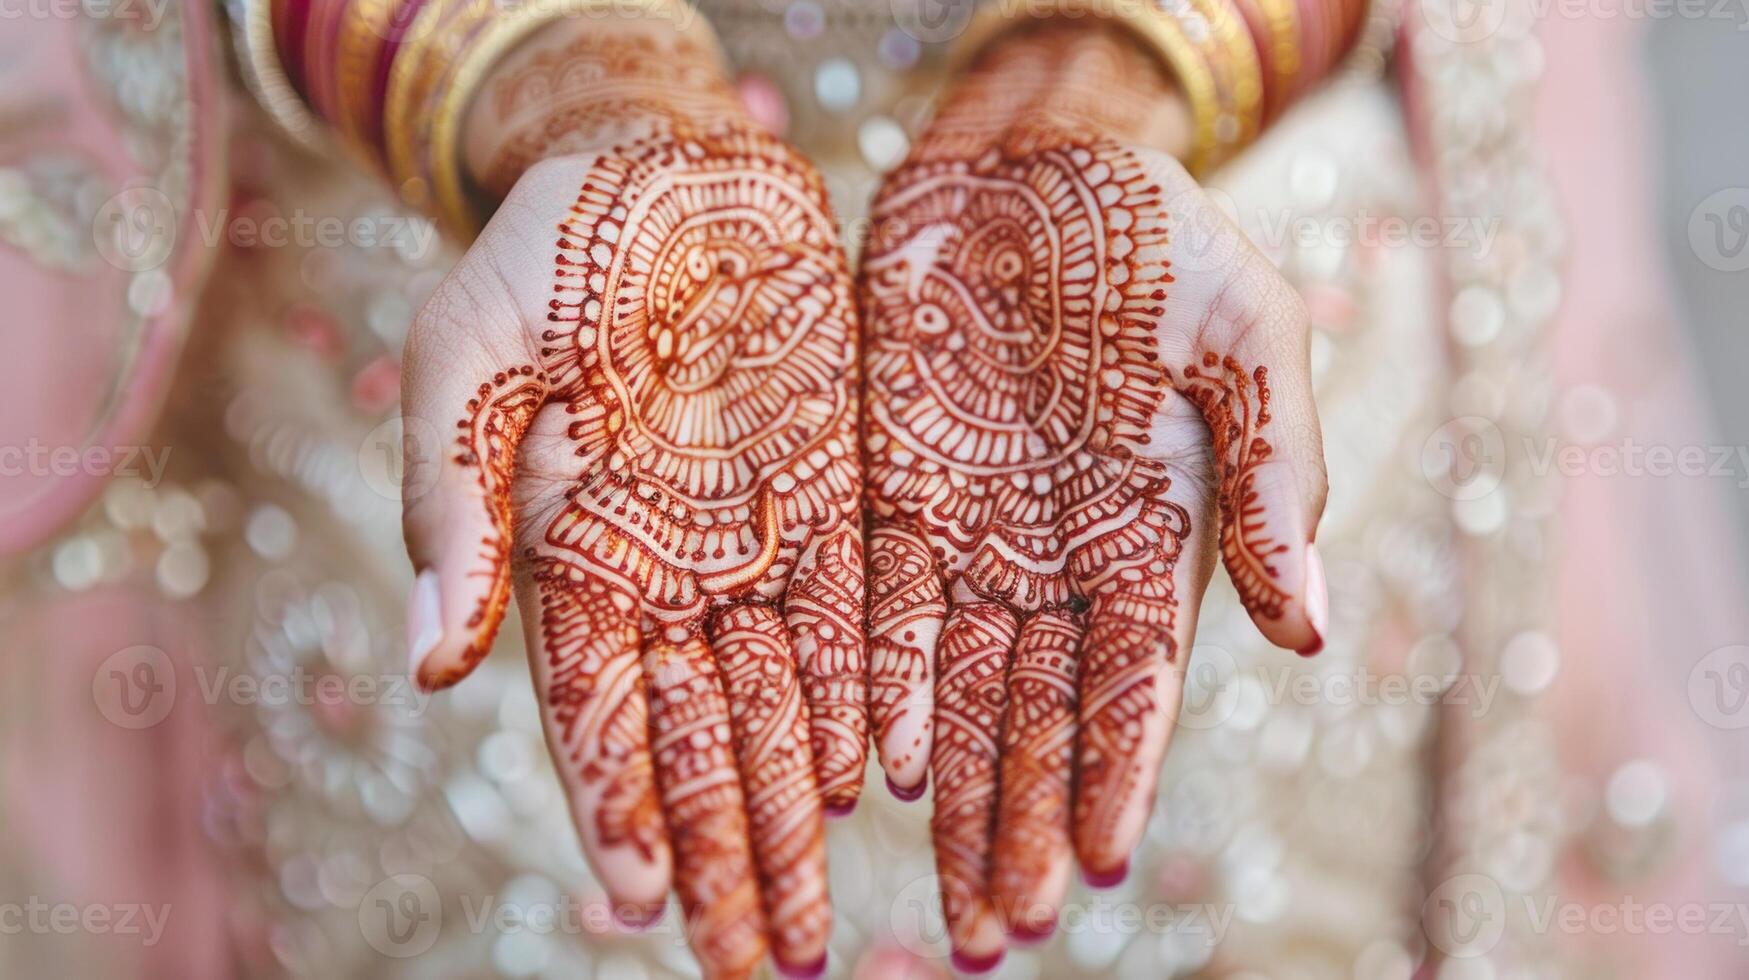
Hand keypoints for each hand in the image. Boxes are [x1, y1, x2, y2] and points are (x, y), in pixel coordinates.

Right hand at [399, 23, 864, 978]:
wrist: (658, 166)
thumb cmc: (540, 253)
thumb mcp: (465, 365)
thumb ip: (451, 511)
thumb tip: (424, 672)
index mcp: (569, 555)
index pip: (593, 711)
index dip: (616, 807)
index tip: (638, 906)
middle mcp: (668, 571)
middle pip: (700, 741)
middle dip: (724, 857)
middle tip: (757, 967)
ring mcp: (756, 540)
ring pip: (784, 705)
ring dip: (797, 819)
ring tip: (815, 927)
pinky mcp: (838, 494)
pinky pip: (859, 616)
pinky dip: (868, 702)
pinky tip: (878, 787)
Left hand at [861, 24, 1328, 967]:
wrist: (1037, 160)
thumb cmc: (1164, 239)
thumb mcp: (1251, 338)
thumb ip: (1278, 481)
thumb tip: (1311, 638)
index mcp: (1156, 536)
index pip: (1134, 687)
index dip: (1113, 778)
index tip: (1093, 870)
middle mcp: (1059, 558)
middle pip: (1037, 717)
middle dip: (1019, 824)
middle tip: (995, 931)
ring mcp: (972, 530)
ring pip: (957, 688)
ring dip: (950, 793)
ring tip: (940, 894)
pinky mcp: (892, 491)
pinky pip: (879, 607)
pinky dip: (877, 683)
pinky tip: (871, 762)